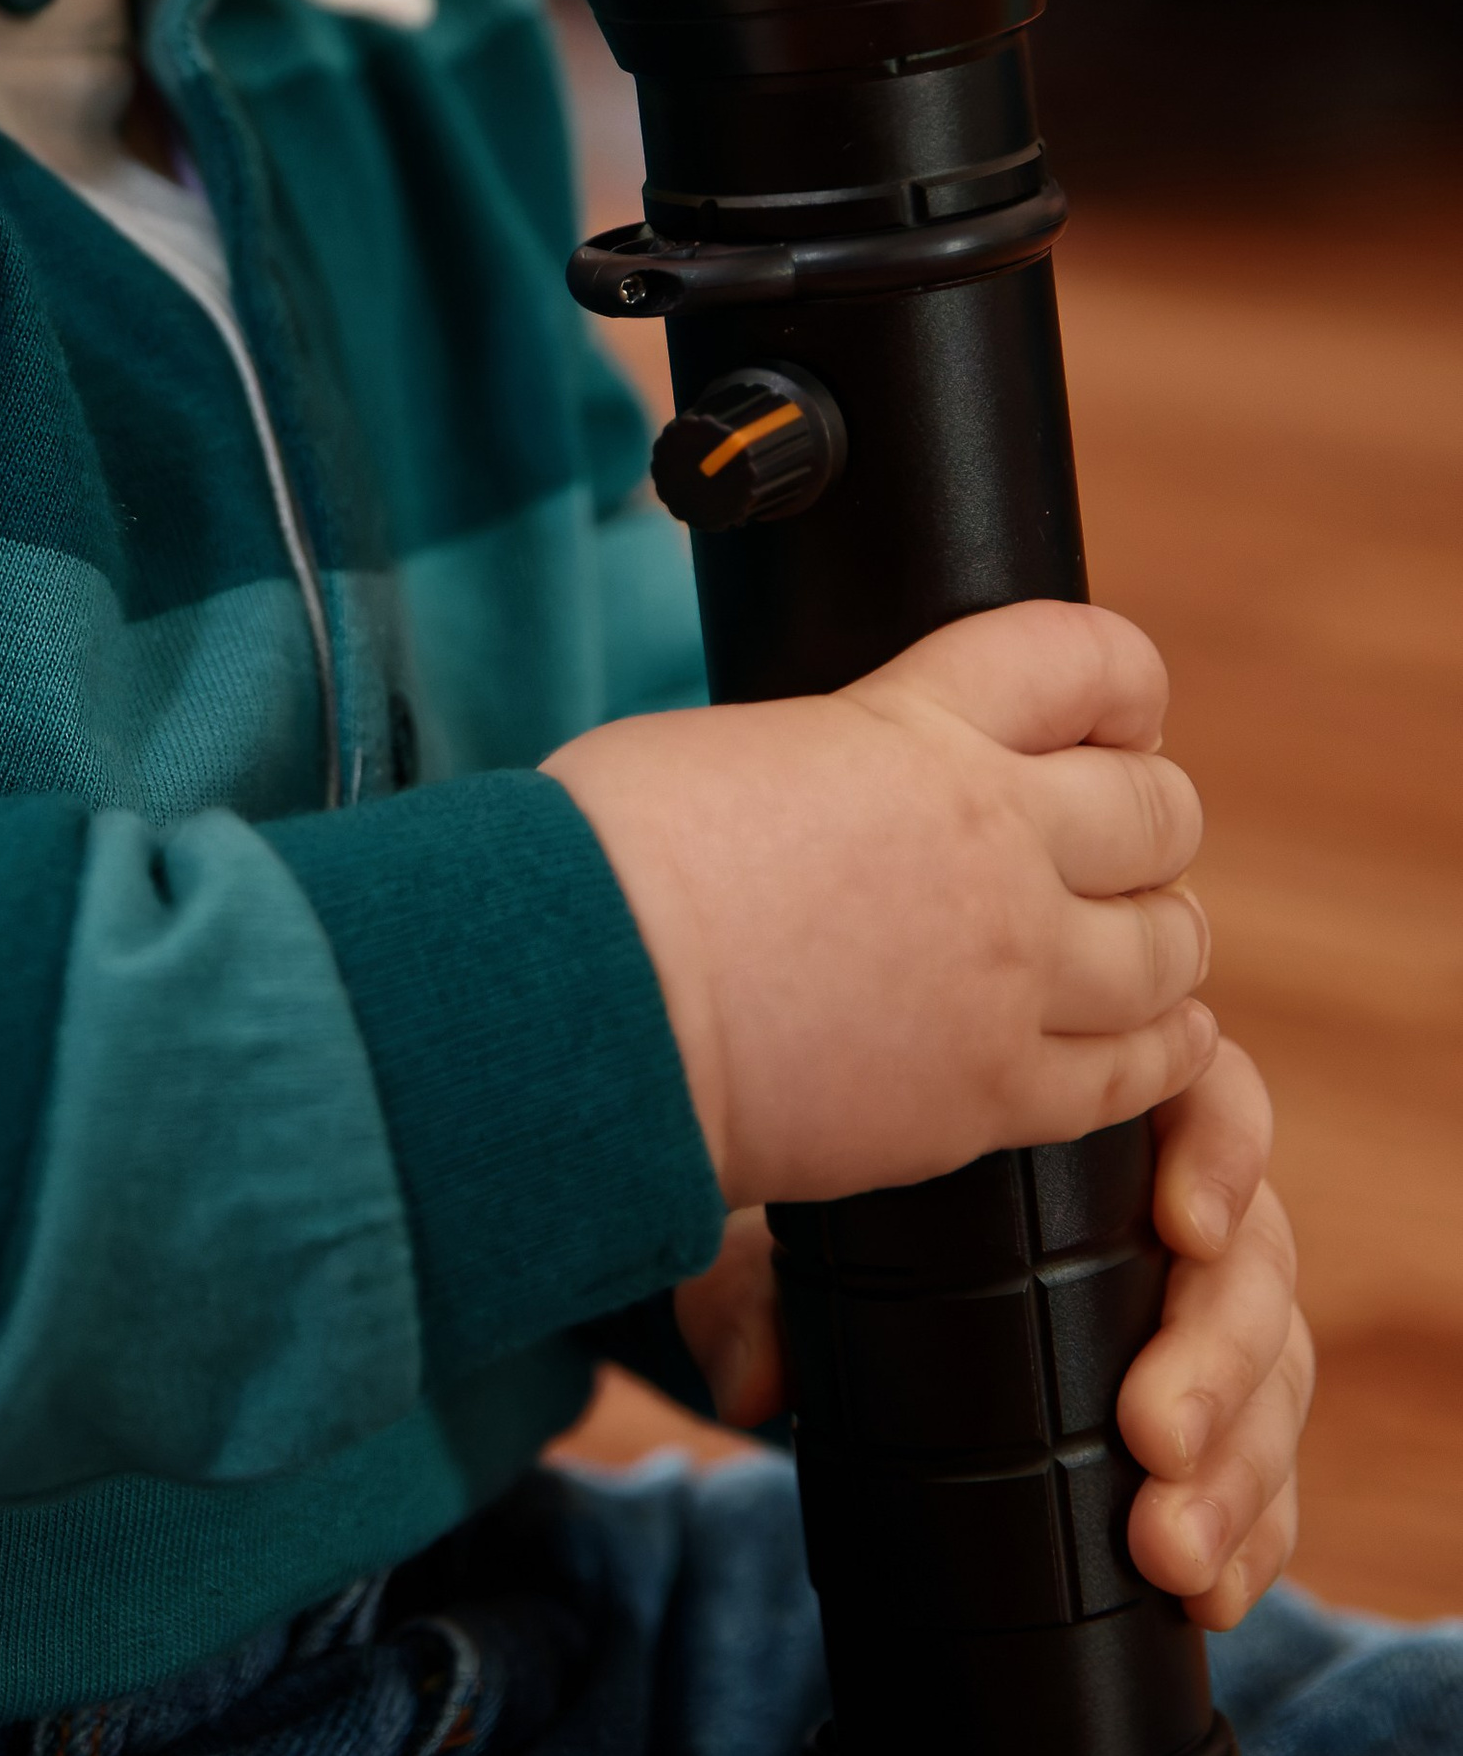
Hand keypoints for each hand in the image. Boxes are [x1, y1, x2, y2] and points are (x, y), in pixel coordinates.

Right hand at [545, 603, 1216, 1206]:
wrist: (587, 1000)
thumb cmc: (612, 857)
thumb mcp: (739, 742)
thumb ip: (835, 759)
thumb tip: (838, 790)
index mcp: (921, 727)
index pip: (1089, 661)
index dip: (1121, 685)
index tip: (1115, 715)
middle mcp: (994, 840)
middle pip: (1160, 811)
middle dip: (1148, 822)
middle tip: (1115, 846)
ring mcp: (1006, 972)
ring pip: (1168, 947)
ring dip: (1158, 939)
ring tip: (1130, 948)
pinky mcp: (990, 1094)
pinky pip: (1134, 1076)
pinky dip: (1157, 1053)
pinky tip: (1150, 1042)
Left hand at [673, 1040, 1309, 1632]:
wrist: (832, 1339)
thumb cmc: (832, 1258)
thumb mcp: (778, 1257)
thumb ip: (753, 1298)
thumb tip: (756, 1380)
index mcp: (1099, 1125)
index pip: (1203, 1097)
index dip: (1219, 1153)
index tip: (1182, 1229)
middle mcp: (1170, 1213)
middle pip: (1254, 1259)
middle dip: (1218, 1357)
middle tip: (1153, 1438)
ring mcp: (1202, 1322)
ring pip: (1275, 1376)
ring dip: (1238, 1470)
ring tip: (1170, 1553)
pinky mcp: (1214, 1426)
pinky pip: (1264, 1475)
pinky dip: (1250, 1536)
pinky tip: (1211, 1594)